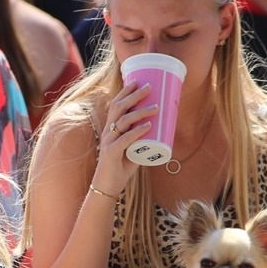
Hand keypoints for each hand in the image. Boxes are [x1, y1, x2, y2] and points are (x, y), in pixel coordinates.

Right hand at [89, 80, 155, 195]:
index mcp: (111, 128)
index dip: (125, 92)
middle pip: (119, 108)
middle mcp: (108, 132)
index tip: (138, 81)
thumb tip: (159, 129)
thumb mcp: (132, 149)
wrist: (107, 186)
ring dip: (140, 112)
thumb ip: (141, 139)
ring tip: (155, 107)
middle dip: (134, 96)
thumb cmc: (120, 167)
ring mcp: (108, 142)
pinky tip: (148, 126)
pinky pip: (125, 139)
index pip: (116, 105)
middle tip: (149, 87)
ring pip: (123, 121)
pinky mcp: (111, 153)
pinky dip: (137, 132)